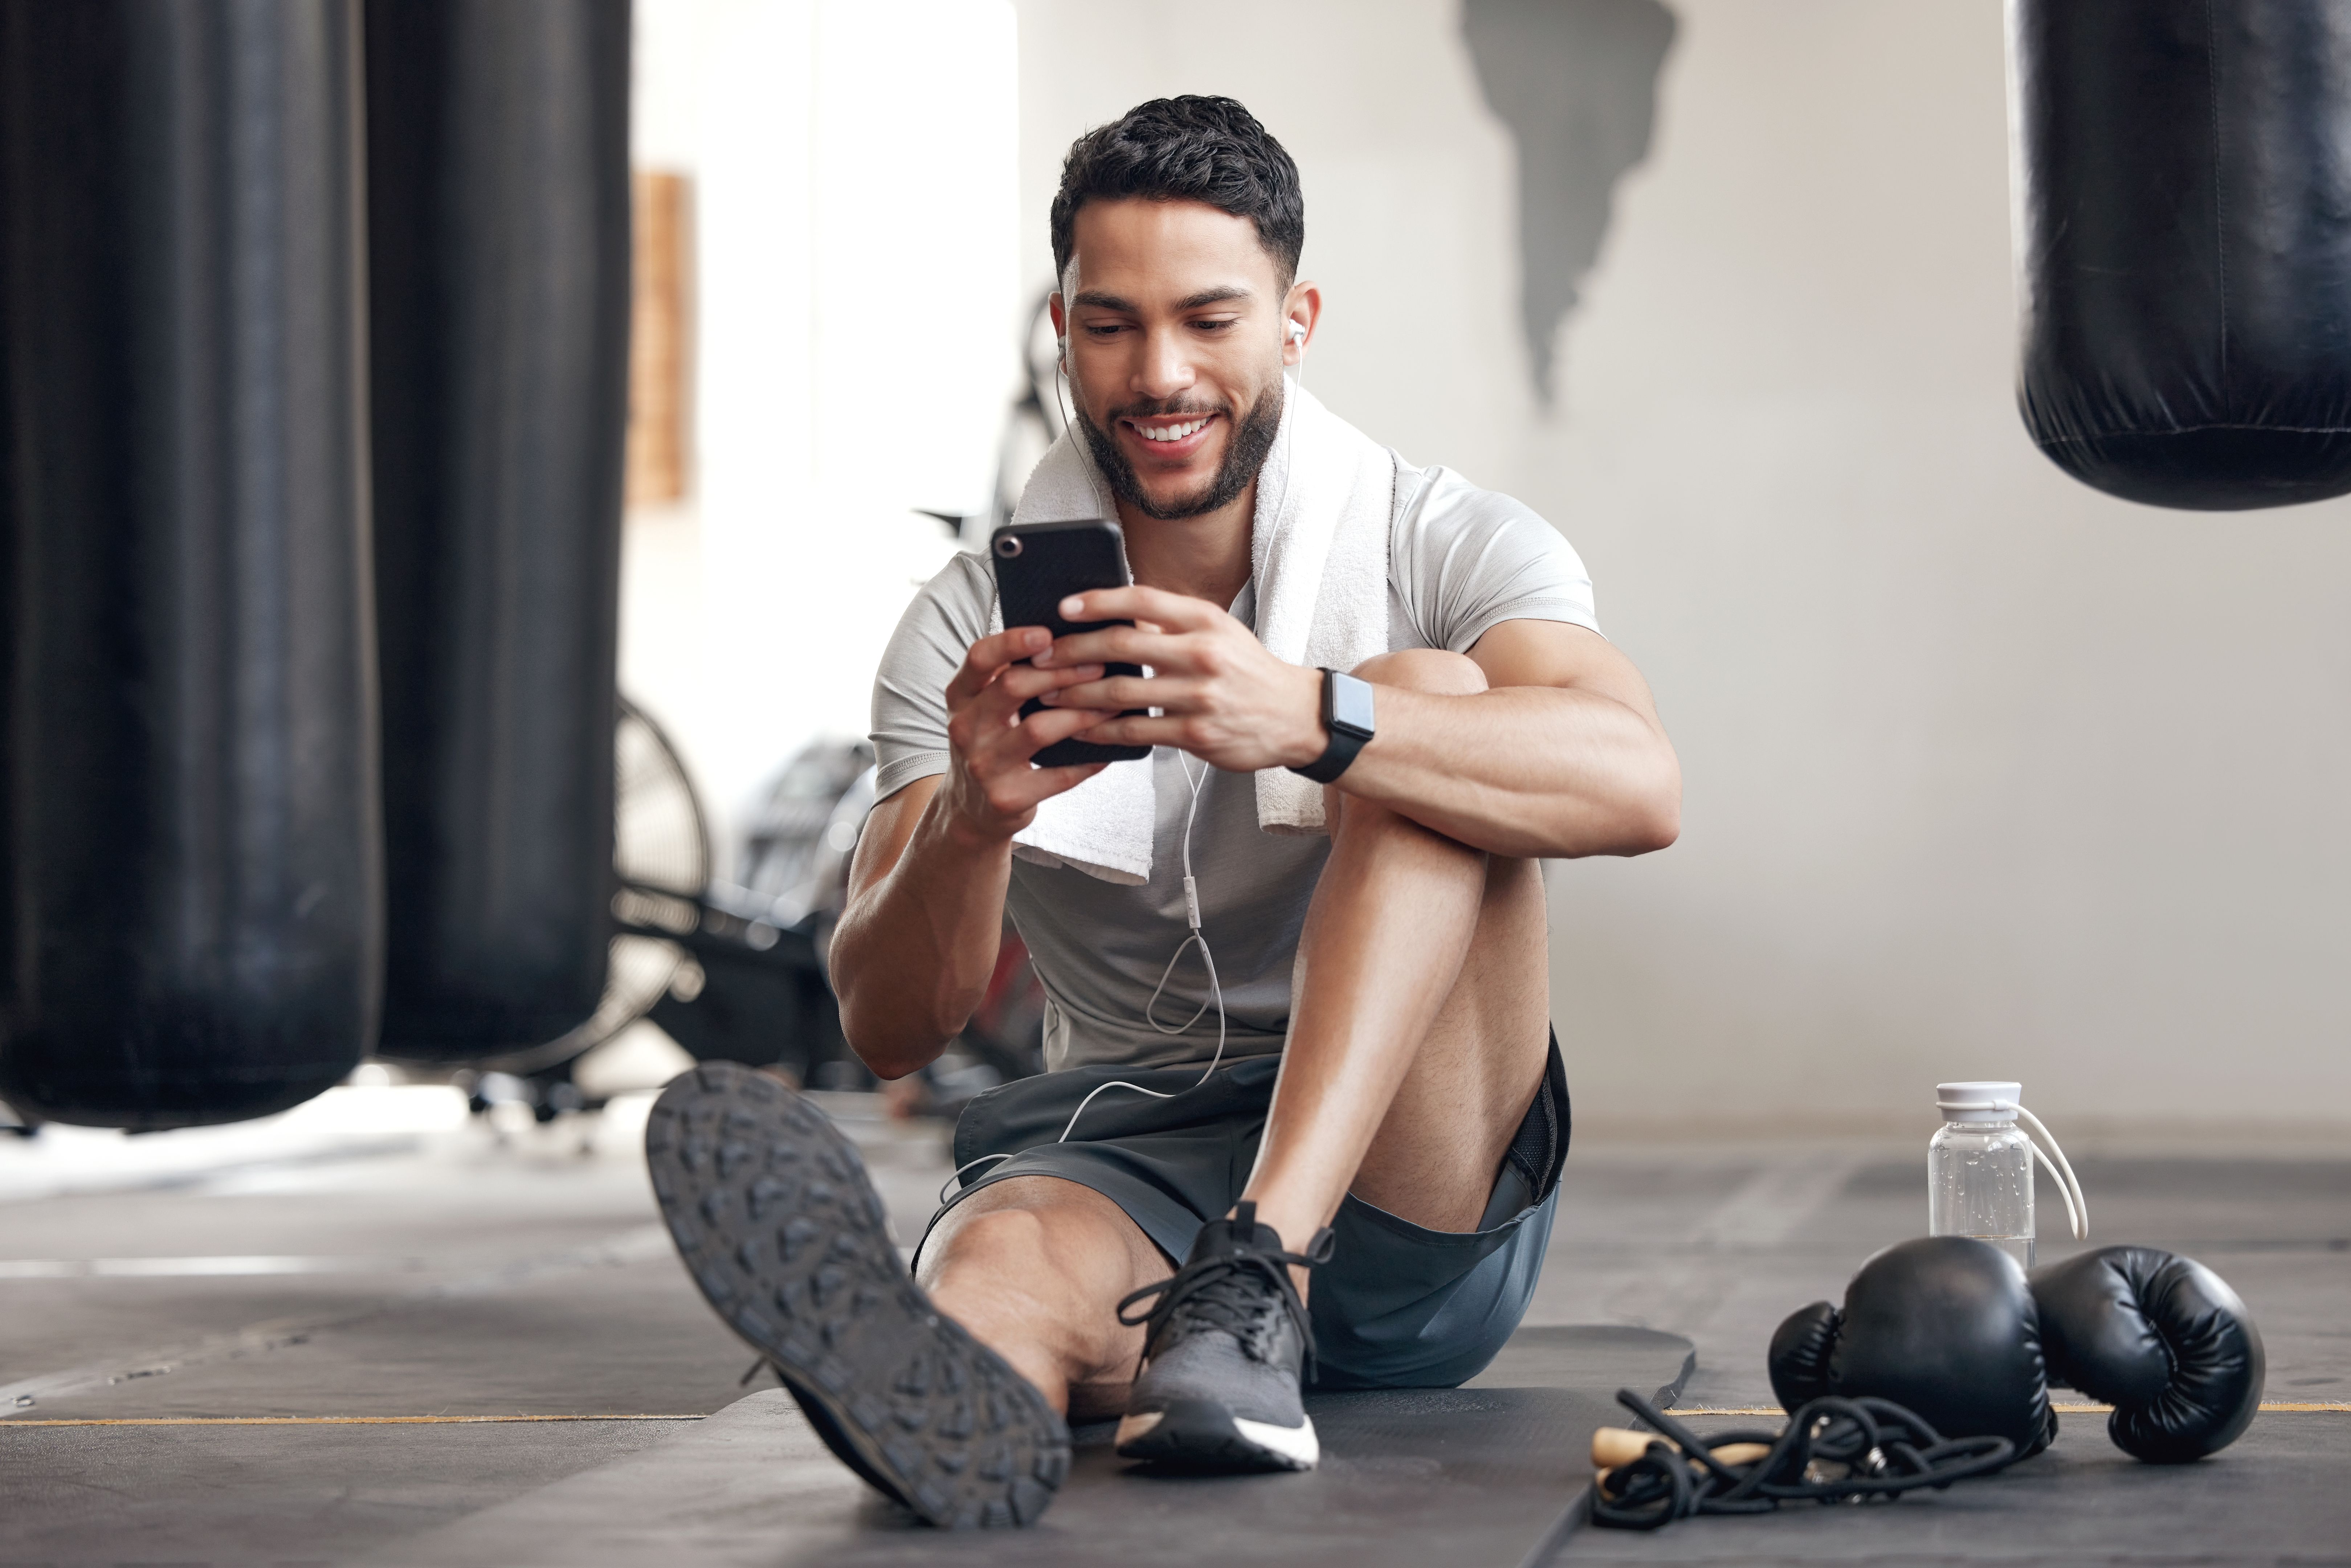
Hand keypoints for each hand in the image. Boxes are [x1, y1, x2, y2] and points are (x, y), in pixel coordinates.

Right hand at [939, 625, 1109, 841]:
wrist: (973, 810)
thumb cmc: (990, 743)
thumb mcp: (983, 707)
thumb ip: (1008, 675)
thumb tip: (1067, 639)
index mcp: (960, 696)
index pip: (980, 658)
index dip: (1013, 641)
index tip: (1048, 633)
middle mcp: (965, 728)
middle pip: (1014, 687)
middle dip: (1061, 672)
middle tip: (1098, 665)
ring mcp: (984, 765)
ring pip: (1038, 729)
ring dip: (1081, 714)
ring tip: (1110, 704)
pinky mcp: (1007, 798)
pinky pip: (1058, 775)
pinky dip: (1087, 762)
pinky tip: (1107, 750)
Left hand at [1036, 585, 1326, 772]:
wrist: (1296, 716)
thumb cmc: (1247, 670)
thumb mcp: (1218, 632)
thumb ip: (1171, 623)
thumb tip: (1115, 616)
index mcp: (1204, 620)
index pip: (1141, 601)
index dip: (1097, 601)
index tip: (1063, 607)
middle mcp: (1201, 653)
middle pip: (1121, 645)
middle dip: (1072, 650)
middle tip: (1041, 655)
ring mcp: (1199, 695)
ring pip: (1120, 692)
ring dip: (1076, 694)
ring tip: (1047, 694)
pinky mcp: (1196, 733)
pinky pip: (1136, 731)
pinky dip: (1103, 731)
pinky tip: (1081, 729)